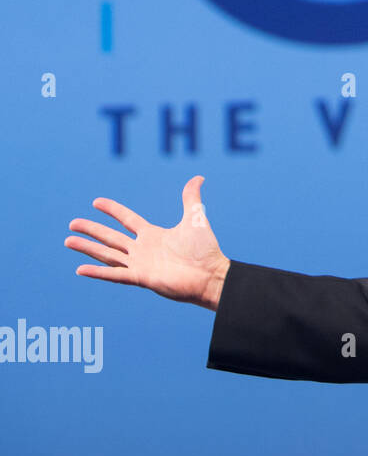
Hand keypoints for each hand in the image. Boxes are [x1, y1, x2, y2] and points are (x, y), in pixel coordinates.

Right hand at [65, 175, 229, 310]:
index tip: (96, 202)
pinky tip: (80, 269)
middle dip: (92, 230)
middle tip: (72, 223)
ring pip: (108, 255)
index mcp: (153, 235)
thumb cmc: (205, 249)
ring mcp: (140, 265)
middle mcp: (143, 249)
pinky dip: (98, 272)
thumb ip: (191, 198)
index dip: (113, 210)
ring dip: (88, 248)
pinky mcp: (141, 278)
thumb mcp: (195, 218)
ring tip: (68, 241)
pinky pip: (115, 275)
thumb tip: (198, 177)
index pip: (127, 220)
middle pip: (111, 237)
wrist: (211, 274)